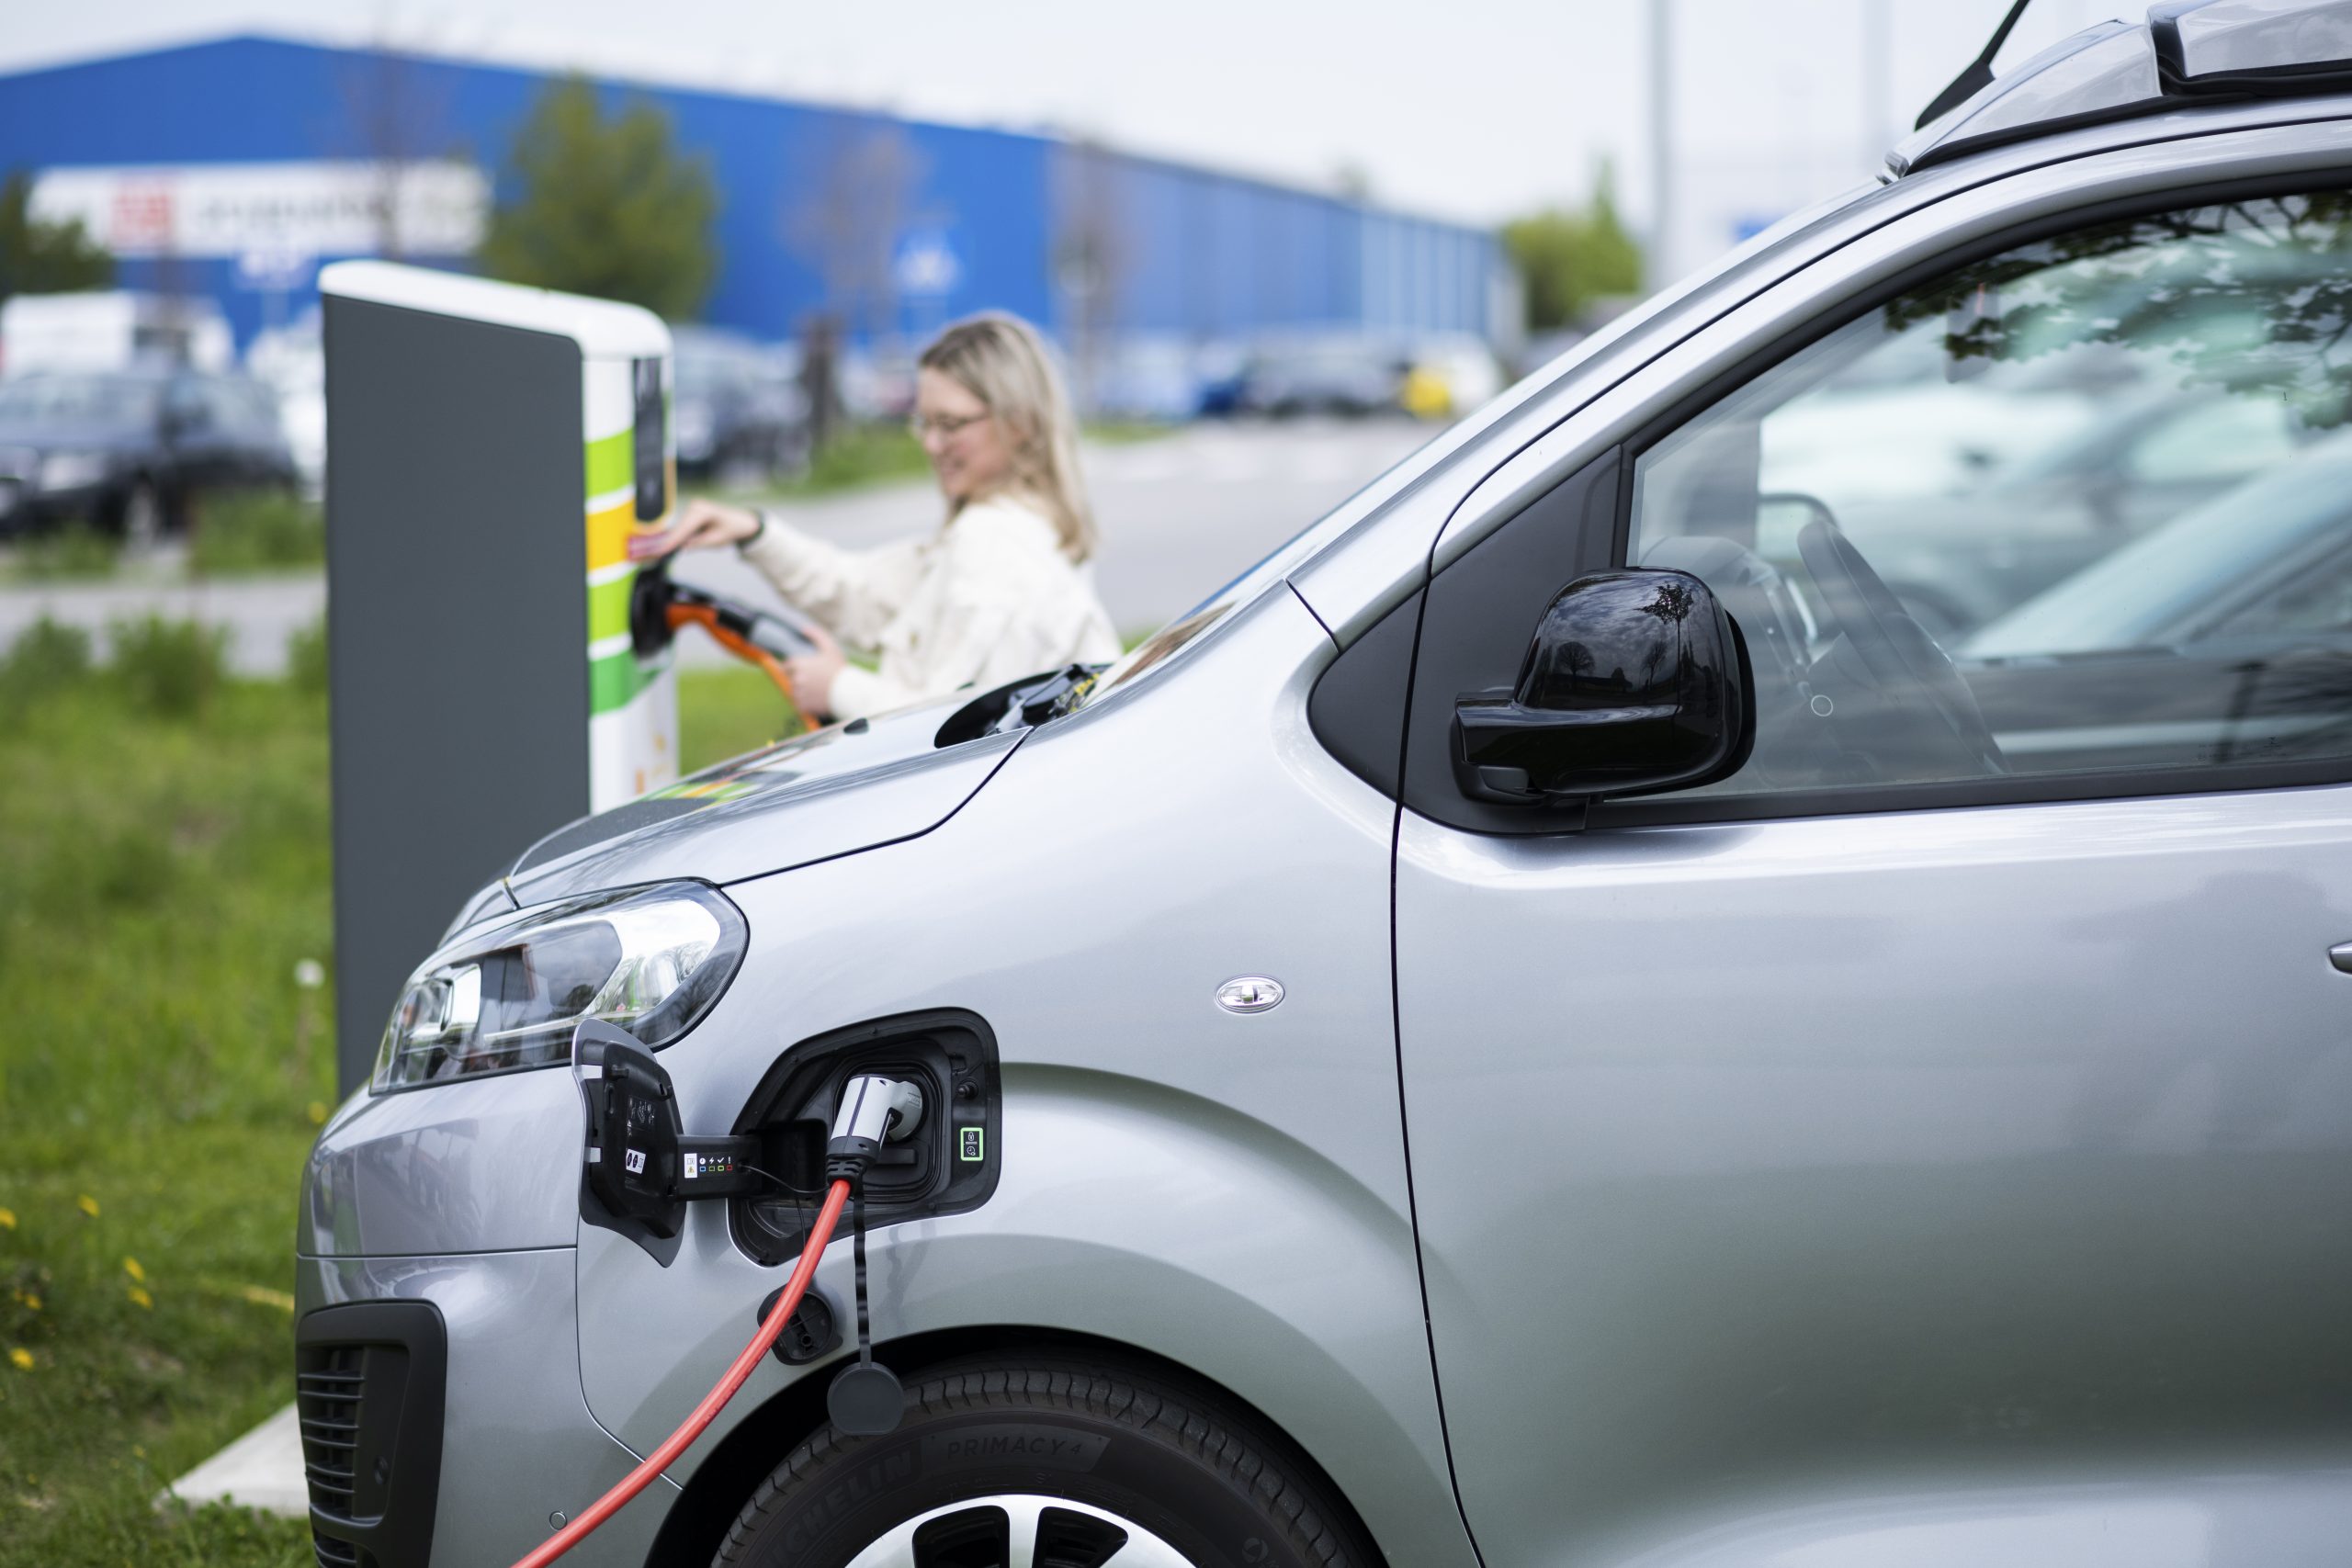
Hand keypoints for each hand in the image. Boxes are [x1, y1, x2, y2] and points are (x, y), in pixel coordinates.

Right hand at [628, 497, 760, 560]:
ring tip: (662, 551)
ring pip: (680, 528)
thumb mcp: (716, 541)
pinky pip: (683, 526)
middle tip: (657, 554)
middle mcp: (696, 506)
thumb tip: (683, 546)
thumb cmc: (731, 530)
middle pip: (679, 528)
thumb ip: (698, 543)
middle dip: (670, 541)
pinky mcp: (692, 513)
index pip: (684, 528)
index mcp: (703, 511)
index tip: (662, 550)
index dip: (672, 541)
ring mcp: (693, 508)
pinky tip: (670, 545)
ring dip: (674, 539)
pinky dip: (679, 536)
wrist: (741, 522)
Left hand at [782, 620, 845, 718]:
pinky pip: (799, 705)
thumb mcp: (831, 648)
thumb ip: (816, 635)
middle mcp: (796, 679)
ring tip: (816, 692)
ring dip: (802, 692)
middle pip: (791, 680)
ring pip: (795, 693)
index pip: (787, 666)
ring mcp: (799, 694)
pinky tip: (816, 700)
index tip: (804, 670)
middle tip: (814, 682)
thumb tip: (804, 629)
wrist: (849, 693)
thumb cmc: (840, 670)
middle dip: (799, 680)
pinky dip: (805, 704)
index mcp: (799, 664)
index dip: (794, 668)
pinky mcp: (803, 706)